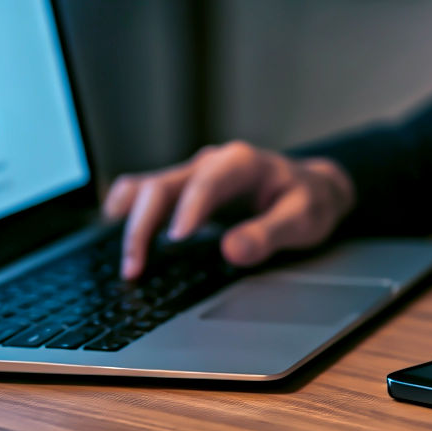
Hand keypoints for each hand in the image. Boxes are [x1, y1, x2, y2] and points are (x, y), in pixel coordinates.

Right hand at [103, 142, 355, 278]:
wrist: (313, 189)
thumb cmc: (309, 201)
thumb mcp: (304, 219)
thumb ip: (270, 234)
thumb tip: (232, 249)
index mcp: (241, 163)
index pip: (207, 182)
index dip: (189, 209)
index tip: (175, 239)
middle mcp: (210, 163)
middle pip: (163, 186)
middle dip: (144, 225)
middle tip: (136, 267)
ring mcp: (192, 176)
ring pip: (145, 189)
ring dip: (130, 224)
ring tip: (126, 264)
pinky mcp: (182, 191)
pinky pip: (144, 195)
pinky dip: (127, 215)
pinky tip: (119, 243)